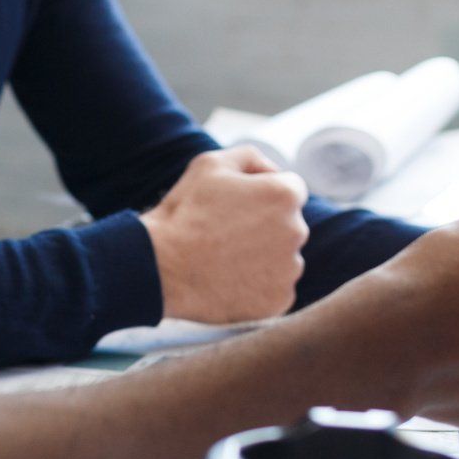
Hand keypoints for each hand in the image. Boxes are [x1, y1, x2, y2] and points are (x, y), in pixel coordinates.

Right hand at [139, 146, 309, 323]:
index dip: (262, 193)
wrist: (161, 266)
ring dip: (263, 256)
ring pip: (283, 258)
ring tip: (224, 258)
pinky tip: (228, 279)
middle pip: (288, 224)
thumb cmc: (185, 211)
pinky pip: (274, 288)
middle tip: (225, 232)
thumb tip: (273, 171)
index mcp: (285, 195)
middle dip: (265, 225)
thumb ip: (251, 157)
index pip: (290, 188)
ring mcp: (289, 270)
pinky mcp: (278, 301)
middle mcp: (297, 232)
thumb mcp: (211, 163)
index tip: (236, 205)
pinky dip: (257, 286)